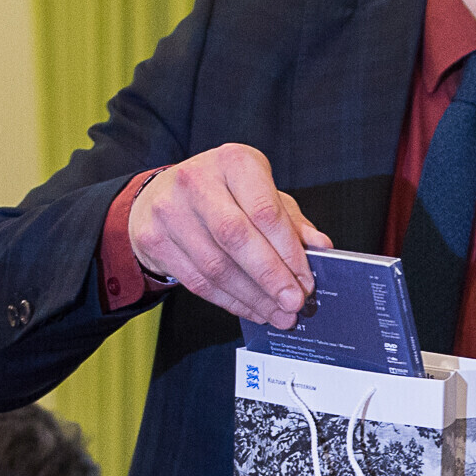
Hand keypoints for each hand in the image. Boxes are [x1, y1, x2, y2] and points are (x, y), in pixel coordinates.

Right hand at [127, 144, 332, 325]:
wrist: (161, 195)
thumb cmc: (223, 192)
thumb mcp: (261, 193)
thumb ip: (291, 221)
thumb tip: (321, 248)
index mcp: (233, 161)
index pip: (265, 211)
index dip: (289, 252)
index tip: (306, 281)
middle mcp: (197, 181)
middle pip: (237, 238)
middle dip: (270, 277)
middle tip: (293, 303)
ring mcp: (170, 211)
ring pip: (216, 266)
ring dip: (252, 297)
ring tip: (277, 313)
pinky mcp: (154, 240)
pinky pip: (197, 282)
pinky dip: (230, 301)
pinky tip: (251, 308)